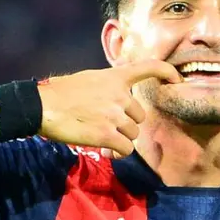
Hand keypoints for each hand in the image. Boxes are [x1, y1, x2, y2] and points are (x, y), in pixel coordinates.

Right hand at [38, 61, 181, 155]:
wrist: (41, 106)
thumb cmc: (61, 93)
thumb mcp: (89, 79)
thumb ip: (109, 86)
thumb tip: (120, 100)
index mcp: (115, 77)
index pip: (149, 67)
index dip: (167, 72)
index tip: (178, 79)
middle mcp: (119, 95)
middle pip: (139, 116)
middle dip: (127, 123)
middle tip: (107, 126)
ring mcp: (114, 115)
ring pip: (133, 134)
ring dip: (120, 138)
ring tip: (100, 136)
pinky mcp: (106, 135)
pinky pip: (125, 148)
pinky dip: (117, 151)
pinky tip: (104, 149)